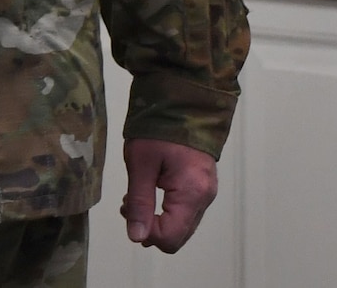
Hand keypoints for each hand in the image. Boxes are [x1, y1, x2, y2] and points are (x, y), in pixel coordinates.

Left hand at [120, 138, 217, 252]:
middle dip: (151, 228)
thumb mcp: (141, 164)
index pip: (170, 238)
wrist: (184, 98)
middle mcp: (205, 197)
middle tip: (128, 203)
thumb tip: (137, 238)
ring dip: (158, 219)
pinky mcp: (204, 185)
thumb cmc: (159, 127)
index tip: (128, 209)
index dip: (146, 233)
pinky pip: (186, 211)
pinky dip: (168, 209)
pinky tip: (152, 188)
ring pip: (182, 225)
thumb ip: (139, 203)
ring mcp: (208, 191)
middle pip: (178, 236)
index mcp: (192, 192)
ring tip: (137, 193)